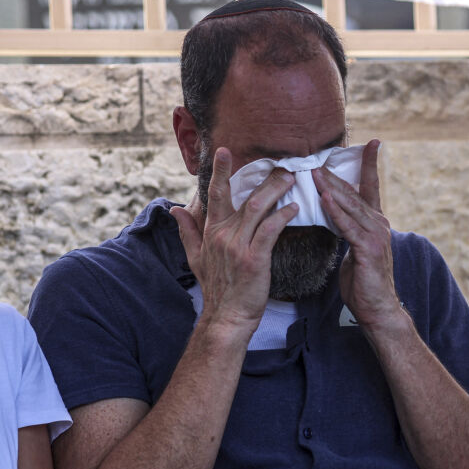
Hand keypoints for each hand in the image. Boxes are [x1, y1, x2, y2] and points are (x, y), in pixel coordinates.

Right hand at [171, 147, 298, 333]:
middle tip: (283, 166)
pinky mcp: (254, 259)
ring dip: (277, 192)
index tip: (224, 151)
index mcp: (212, 232)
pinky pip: (270, 230)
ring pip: (259, 209)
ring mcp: (238, 246)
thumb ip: (187, 231)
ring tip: (291, 181)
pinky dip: (283, 216)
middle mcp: (223, 235)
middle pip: (244, 198)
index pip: (215, 195)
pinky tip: (294, 208)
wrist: (226, 317)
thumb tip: (174, 210)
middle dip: (265, 178)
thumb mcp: (195, 258)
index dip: (220, 172)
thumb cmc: (216, 288)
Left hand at [314, 140, 403, 329]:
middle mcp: (379, 224)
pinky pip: (348, 226)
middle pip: (354, 194)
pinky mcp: (368, 249)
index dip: (370, 165)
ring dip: (332, 189)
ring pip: (351, 206)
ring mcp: (376, 235)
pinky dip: (336, 212)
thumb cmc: (363, 282)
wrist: (377, 309)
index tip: (372, 142)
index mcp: (375, 222)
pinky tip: (324, 199)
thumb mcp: (353, 249)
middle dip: (335, 176)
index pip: (371, 188)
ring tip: (315, 173)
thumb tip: (333, 216)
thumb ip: (347, 230)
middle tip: (317, 159)